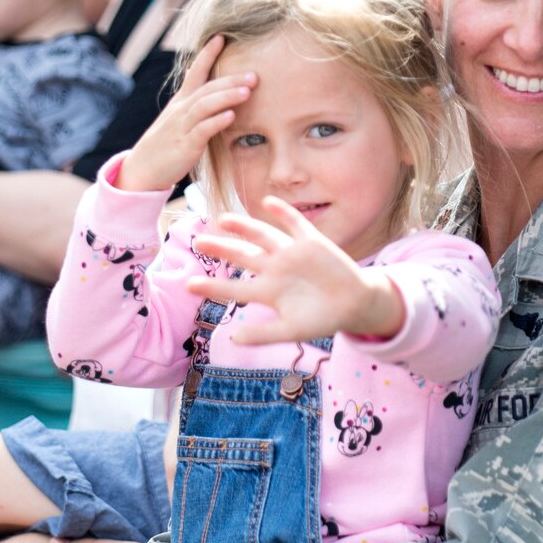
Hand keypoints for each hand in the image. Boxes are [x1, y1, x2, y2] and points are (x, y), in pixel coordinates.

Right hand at [116, 36, 252, 191]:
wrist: (142, 168)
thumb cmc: (165, 143)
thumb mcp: (177, 117)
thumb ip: (192, 101)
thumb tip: (202, 80)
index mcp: (181, 102)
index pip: (195, 72)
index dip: (207, 54)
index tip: (221, 37)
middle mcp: (181, 110)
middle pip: (207, 89)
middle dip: (230, 80)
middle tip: (254, 74)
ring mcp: (182, 127)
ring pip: (205, 106)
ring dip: (227, 97)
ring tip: (247, 91)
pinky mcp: (185, 146)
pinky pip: (202, 131)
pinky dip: (216, 122)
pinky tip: (231, 116)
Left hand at [188, 197, 403, 345]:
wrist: (355, 305)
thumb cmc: (322, 319)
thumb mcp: (291, 331)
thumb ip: (264, 335)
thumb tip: (233, 339)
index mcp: (268, 291)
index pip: (234, 288)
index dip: (212, 286)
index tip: (187, 284)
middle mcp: (275, 269)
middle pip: (243, 255)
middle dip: (221, 248)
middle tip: (197, 241)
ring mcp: (292, 253)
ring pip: (263, 236)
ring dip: (245, 227)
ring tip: (224, 219)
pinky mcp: (312, 242)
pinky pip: (295, 224)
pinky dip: (283, 213)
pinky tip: (268, 203)